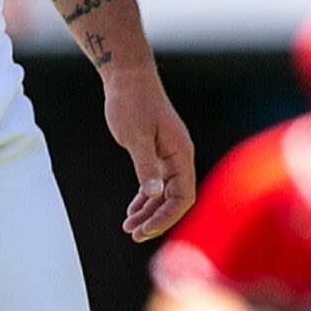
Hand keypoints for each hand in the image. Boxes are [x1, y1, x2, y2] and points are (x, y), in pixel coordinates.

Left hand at [105, 65, 193, 241]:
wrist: (127, 76)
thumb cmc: (132, 102)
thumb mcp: (135, 136)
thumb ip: (146, 166)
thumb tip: (154, 195)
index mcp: (181, 153)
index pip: (183, 196)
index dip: (166, 216)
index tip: (144, 229)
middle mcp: (179, 156)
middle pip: (175, 198)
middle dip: (156, 219)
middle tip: (133, 234)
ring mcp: (169, 155)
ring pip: (165, 193)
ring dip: (149, 211)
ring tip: (128, 227)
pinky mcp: (157, 151)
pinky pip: (156, 182)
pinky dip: (145, 198)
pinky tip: (132, 210)